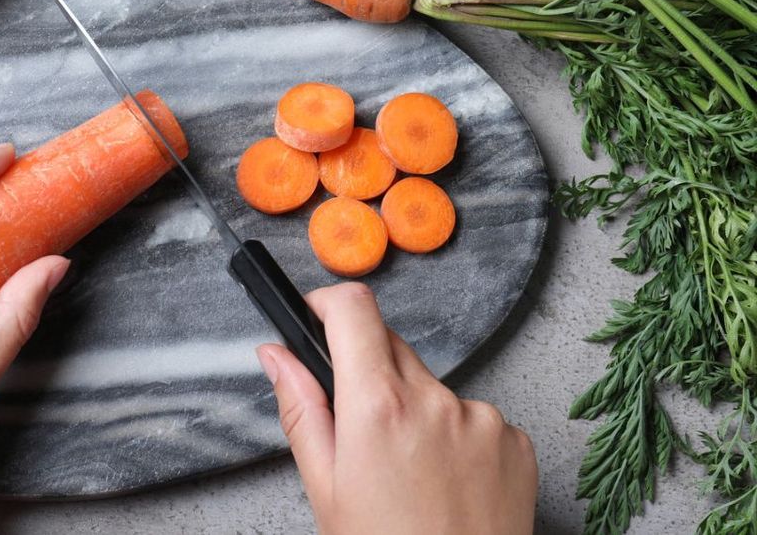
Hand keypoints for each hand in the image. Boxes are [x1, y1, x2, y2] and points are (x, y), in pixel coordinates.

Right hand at [258, 283, 536, 534]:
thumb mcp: (325, 488)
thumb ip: (300, 409)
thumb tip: (276, 356)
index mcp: (379, 408)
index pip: (353, 309)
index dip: (327, 304)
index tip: (317, 316)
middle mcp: (436, 400)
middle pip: (391, 346)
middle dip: (366, 371)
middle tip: (359, 431)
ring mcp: (483, 418)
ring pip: (432, 386)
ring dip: (415, 410)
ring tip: (409, 475)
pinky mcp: (516, 439)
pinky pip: (474, 416)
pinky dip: (456, 438)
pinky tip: (446, 484)